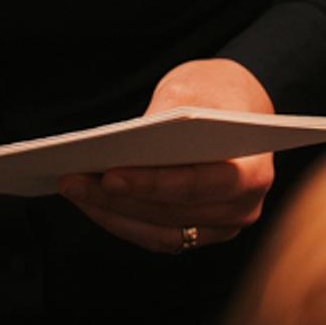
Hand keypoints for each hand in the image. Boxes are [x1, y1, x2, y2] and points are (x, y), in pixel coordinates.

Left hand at [59, 58, 275, 253]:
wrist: (236, 106)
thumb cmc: (215, 93)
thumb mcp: (193, 88)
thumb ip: (166, 115)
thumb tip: (127, 145)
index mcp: (253, 171)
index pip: (197, 184)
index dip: (151, 183)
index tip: (109, 176)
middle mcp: (242, 208)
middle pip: (172, 211)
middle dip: (117, 198)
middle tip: (72, 180)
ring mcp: (222, 226)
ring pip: (160, 231)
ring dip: (111, 212)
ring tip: (73, 188)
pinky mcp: (200, 232)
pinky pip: (157, 236)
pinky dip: (121, 220)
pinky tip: (90, 201)